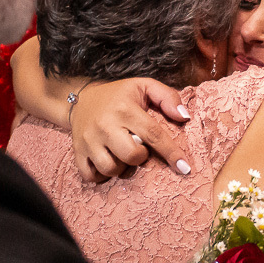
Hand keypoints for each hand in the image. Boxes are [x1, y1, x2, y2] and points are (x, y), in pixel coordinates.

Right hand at [70, 78, 192, 181]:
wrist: (81, 98)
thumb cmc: (119, 95)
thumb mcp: (144, 86)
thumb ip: (167, 97)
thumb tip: (184, 117)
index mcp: (124, 109)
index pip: (153, 134)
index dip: (171, 152)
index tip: (185, 167)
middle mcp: (105, 125)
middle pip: (131, 155)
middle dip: (141, 156)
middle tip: (138, 146)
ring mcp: (89, 141)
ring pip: (111, 169)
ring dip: (122, 167)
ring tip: (122, 154)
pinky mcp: (78, 152)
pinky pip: (91, 176)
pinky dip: (102, 176)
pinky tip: (109, 163)